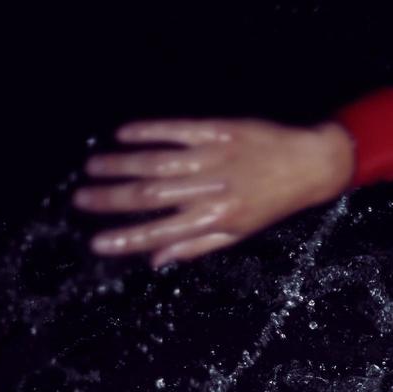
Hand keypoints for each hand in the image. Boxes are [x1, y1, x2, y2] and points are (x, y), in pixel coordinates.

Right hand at [73, 118, 354, 267]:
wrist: (312, 164)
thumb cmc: (274, 202)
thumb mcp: (241, 233)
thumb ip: (196, 245)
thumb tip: (157, 261)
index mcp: (217, 219)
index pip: (163, 233)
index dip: (128, 239)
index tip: (97, 243)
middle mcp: (213, 189)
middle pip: (152, 194)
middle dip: (112, 199)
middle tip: (80, 200)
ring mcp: (215, 157)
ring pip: (159, 162)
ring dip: (121, 164)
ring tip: (92, 167)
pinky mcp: (220, 130)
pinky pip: (178, 130)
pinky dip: (149, 131)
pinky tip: (123, 134)